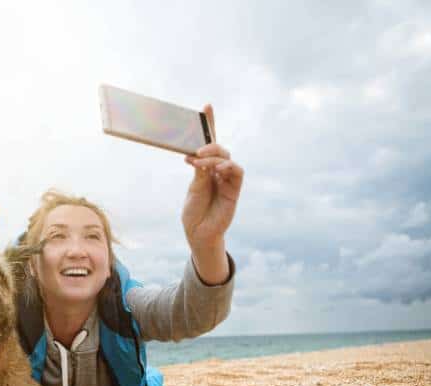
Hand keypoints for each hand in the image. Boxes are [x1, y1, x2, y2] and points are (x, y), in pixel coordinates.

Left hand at [182, 104, 243, 283]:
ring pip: (228, 158)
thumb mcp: (193, 189)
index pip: (209, 143)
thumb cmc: (194, 211)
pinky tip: (217, 170)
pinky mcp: (235, 190)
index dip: (210, 124)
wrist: (198, 233)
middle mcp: (218, 171)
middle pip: (220, 148)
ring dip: (215, 157)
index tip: (207, 106)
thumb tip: (202, 156)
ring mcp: (227, 179)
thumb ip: (200, 173)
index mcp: (205, 168)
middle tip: (196, 152)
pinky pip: (237, 172)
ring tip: (200, 161)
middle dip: (209, 145)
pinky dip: (228, 166)